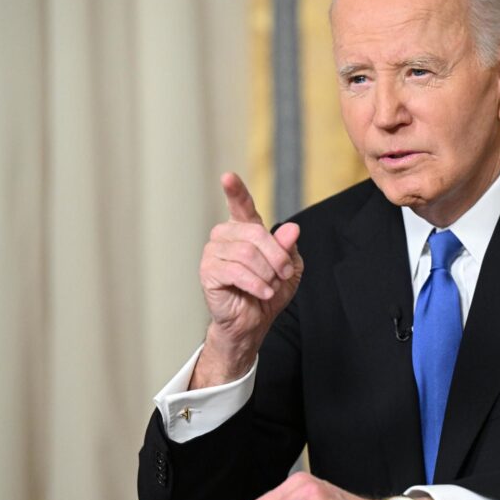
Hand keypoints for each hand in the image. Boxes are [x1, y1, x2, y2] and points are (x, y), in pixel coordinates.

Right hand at [192, 173, 302, 387]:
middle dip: (277, 257)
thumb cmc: (269, 291)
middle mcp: (225, 236)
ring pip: (247, 253)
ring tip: (269, 287)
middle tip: (284, 275)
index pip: (240, 206)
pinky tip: (262, 293)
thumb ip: (289, 248)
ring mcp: (213, 252)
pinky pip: (236, 271)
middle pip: (256, 234)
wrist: (253, 322)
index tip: (227, 177)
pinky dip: (256, 284)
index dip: (235, 191)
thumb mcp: (289, 268)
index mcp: (244, 230)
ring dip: (266, 274)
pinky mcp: (208, 272)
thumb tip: (291, 229)